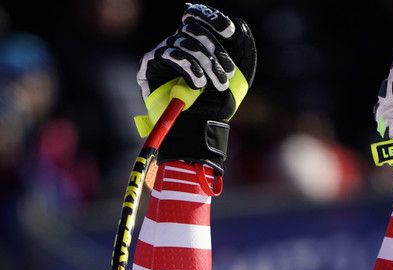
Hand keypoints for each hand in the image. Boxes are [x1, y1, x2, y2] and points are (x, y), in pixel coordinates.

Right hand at [136, 4, 256, 170]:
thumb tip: (238, 24)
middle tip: (226, 73)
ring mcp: (162, 55)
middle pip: (192, 27)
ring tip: (217, 84)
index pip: (197, 16)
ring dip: (206, 64)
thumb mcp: (240, 75)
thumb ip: (243, 47)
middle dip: (214, 49)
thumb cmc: (218, 106)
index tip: (229, 32)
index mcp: (196, 44)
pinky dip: (190, 69)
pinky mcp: (149, 67)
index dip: (212, 19)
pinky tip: (198, 85)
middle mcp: (177, 46)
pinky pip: (171, 54)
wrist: (200, 130)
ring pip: (184, 41)